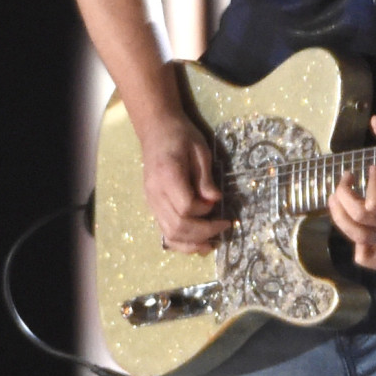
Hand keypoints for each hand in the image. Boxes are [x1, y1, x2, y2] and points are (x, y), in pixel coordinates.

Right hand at [138, 111, 232, 254]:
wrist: (157, 130)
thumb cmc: (181, 136)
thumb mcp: (200, 151)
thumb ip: (205, 178)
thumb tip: (215, 200)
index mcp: (167, 177)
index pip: (186, 207)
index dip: (205, 211)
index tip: (218, 204)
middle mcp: (155, 194)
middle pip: (177, 226)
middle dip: (203, 232)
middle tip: (223, 226)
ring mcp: (151, 202)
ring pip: (169, 233)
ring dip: (191, 243)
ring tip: (211, 244)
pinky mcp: (152, 206)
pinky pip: (164, 230)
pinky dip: (180, 241)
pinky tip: (196, 243)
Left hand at [327, 115, 375, 270]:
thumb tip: (375, 121)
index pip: (374, 203)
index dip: (368, 184)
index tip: (371, 168)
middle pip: (360, 218)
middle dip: (345, 195)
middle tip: (347, 177)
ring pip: (357, 236)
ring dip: (340, 216)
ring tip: (336, 196)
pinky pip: (371, 259)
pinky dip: (360, 252)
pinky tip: (351, 229)